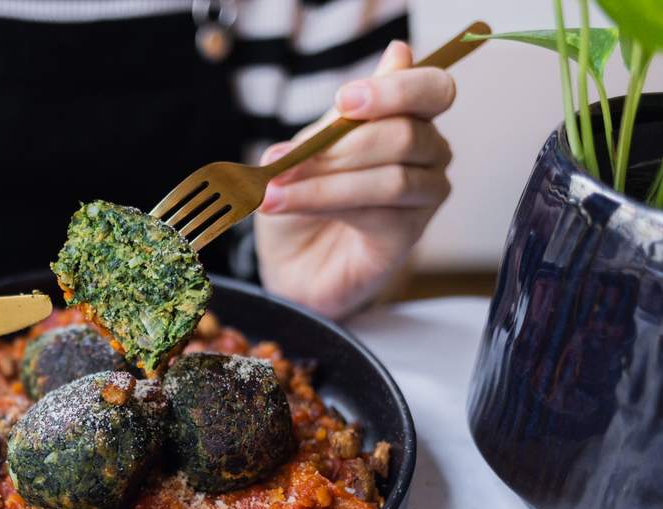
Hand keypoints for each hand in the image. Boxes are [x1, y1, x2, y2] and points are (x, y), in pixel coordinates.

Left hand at [254, 41, 455, 317]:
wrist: (288, 260)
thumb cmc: (302, 196)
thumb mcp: (308, 148)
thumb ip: (342, 115)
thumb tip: (397, 52)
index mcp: (410, 117)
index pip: (431, 90)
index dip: (394, 90)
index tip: (343, 101)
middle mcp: (429, 153)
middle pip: (405, 134)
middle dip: (337, 147)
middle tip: (285, 160)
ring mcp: (424, 196)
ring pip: (390, 178)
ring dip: (322, 183)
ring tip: (272, 190)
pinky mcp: (408, 235)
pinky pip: (376, 213)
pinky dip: (322, 203)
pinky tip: (284, 204)